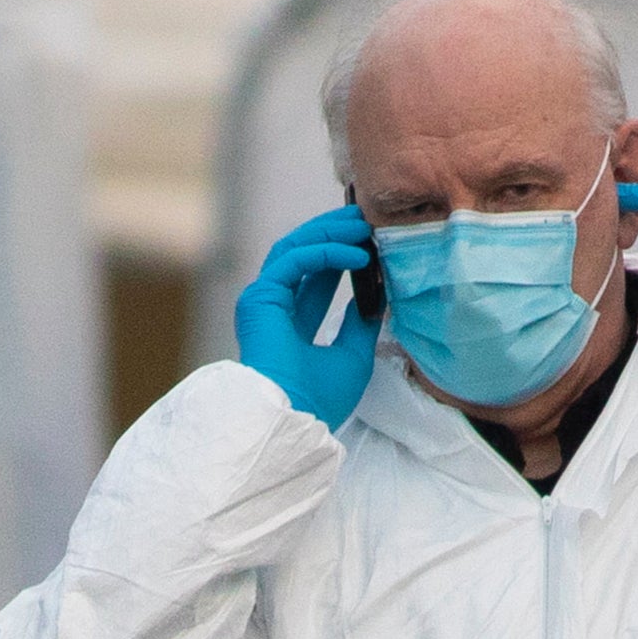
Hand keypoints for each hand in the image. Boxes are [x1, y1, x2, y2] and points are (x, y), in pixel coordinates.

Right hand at [232, 205, 377, 427]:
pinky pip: (294, 260)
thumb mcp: (353, 355)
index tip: (370, 243)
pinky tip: (356, 256)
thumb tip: (378, 292)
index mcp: (290, 327)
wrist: (294, 418)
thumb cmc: (319, 398)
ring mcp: (263, 302)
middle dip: (334, 235)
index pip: (316, 279)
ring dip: (329, 234)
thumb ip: (361, 322)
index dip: (341, 256)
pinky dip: (326, 253)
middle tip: (365, 220)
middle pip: (302, 256)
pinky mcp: (259, 298)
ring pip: (294, 249)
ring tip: (363, 225)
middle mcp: (273, 310)